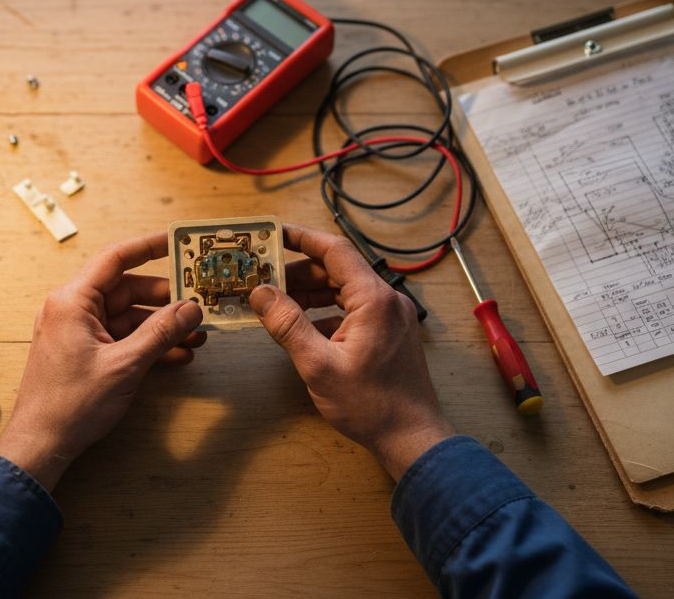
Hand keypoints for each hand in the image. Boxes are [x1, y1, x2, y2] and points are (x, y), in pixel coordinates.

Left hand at [0, 233, 204, 490]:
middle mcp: (73, 309)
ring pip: (129, 317)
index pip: (115, 259)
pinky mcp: (85, 352)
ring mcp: (78, 331)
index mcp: (73, 301)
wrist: (42, 444)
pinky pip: (122, 338)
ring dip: (162, 326)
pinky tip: (177, 355)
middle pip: (128, 290)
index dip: (148, 247)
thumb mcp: (124, 365)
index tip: (177, 242)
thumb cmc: (69, 404)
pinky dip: (148, 344)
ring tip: (196, 335)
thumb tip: (191, 308)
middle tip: (199, 302)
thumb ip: (160, 333)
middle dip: (166, 299)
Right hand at [251, 224, 453, 480]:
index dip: (301, 238)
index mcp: (373, 299)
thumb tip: (260, 293)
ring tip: (277, 301)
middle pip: (338, 269)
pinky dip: (327, 312)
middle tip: (264, 277)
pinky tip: (303, 328)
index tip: (273, 234)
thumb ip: (288, 325)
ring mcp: (391, 317)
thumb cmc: (370, 405)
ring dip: (311, 292)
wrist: (412, 438)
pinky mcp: (390, 333)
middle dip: (299, 270)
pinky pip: (353, 310)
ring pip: (345, 290)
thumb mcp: (319, 366)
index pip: (334, 251)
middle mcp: (387, 300)